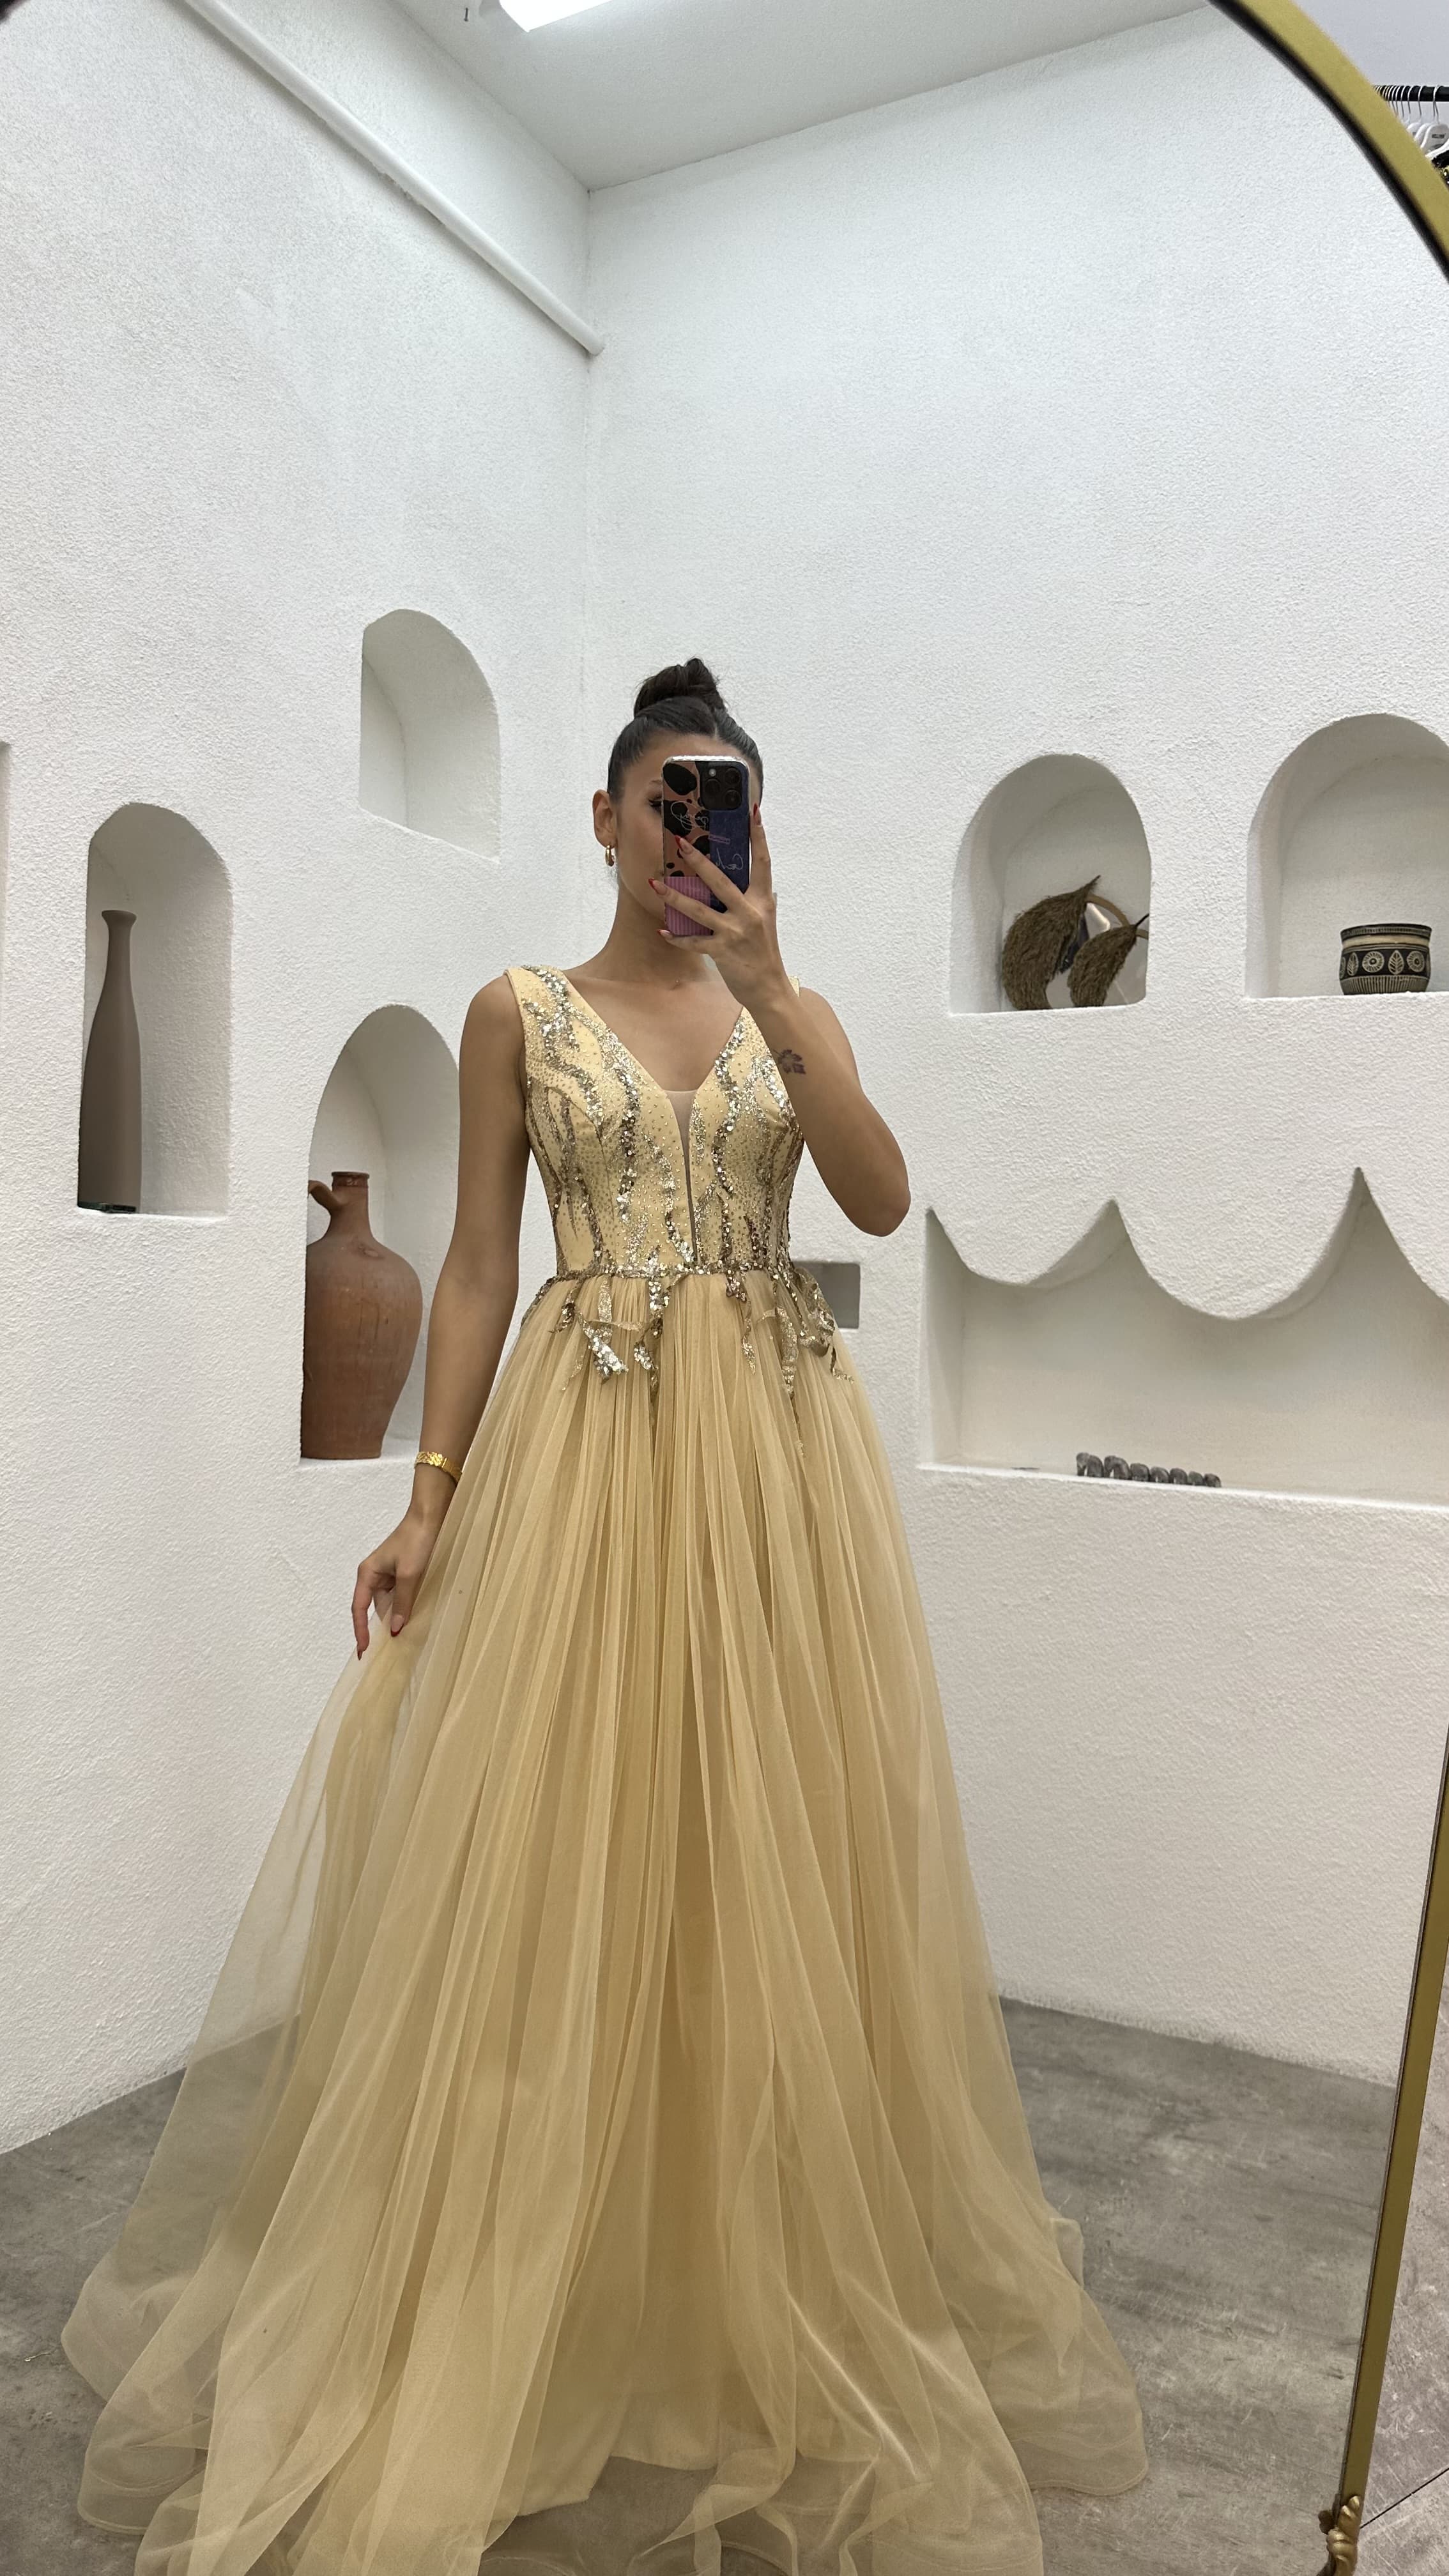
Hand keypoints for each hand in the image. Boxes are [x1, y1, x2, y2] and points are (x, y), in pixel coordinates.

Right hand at [351, 1511, 440, 1655]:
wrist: (429, 1517)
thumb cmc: (415, 1541)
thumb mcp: (410, 1575)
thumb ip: (403, 1602)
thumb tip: (396, 1629)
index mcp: (367, 1574)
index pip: (359, 1608)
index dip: (360, 1630)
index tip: (364, 1650)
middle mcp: (373, 1575)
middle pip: (374, 1608)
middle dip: (381, 1627)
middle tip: (386, 1651)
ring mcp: (387, 1574)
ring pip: (389, 1603)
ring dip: (396, 1616)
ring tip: (404, 1637)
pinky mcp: (401, 1573)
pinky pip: (399, 1595)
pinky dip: (405, 1606)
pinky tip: (413, 1617)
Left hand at [649, 801, 788, 1014]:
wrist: (770, 989)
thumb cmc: (764, 954)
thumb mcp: (766, 921)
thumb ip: (761, 900)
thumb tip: (762, 883)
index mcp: (762, 900)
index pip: (762, 861)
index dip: (758, 835)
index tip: (753, 811)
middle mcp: (750, 912)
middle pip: (721, 880)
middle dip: (698, 860)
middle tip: (679, 842)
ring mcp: (735, 932)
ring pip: (699, 910)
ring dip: (674, 896)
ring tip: (655, 884)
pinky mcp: (722, 951)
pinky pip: (693, 941)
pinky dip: (676, 936)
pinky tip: (661, 929)